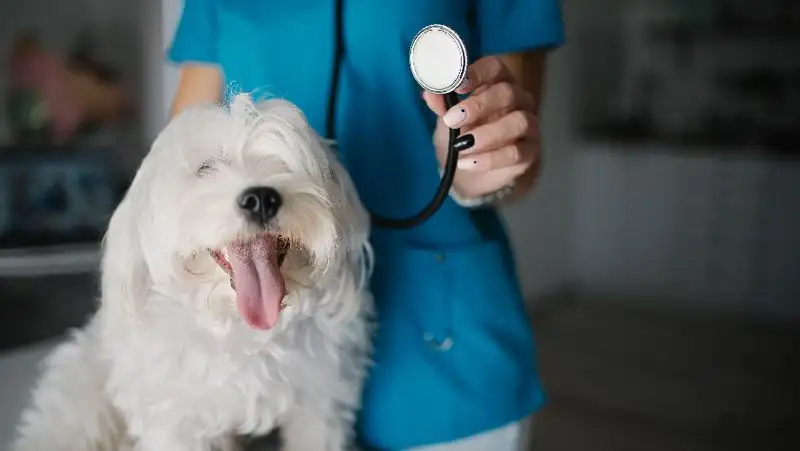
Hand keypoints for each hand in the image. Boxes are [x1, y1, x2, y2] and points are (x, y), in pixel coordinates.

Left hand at [423, 56, 540, 200]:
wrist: (469, 175)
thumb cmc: (462, 137)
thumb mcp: (447, 121)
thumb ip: (441, 105)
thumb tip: (429, 91)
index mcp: (496, 83)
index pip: (494, 67)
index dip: (478, 73)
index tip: (458, 85)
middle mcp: (517, 99)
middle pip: (506, 93)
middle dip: (478, 105)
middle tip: (452, 119)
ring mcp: (527, 125)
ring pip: (518, 122)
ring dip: (487, 134)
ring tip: (461, 145)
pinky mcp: (529, 152)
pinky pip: (516, 153)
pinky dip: (490, 159)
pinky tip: (468, 163)